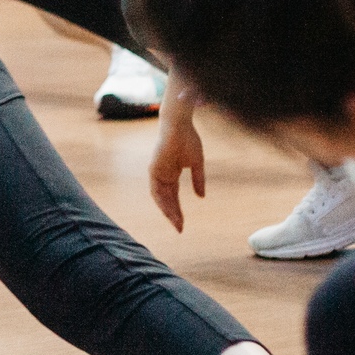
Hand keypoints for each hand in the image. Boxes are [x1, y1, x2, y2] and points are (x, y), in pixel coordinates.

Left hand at [150, 103, 207, 231]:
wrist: (179, 125)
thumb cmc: (188, 140)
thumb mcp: (196, 164)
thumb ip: (198, 180)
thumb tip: (201, 197)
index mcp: (171, 174)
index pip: (173, 196)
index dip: (177, 210)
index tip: (183, 224)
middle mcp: (162, 175)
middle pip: (166, 200)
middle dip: (173, 215)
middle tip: (180, 229)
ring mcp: (157, 172)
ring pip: (160, 198)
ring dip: (167, 211)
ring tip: (176, 224)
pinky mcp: (154, 169)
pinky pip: (156, 189)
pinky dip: (161, 201)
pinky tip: (169, 211)